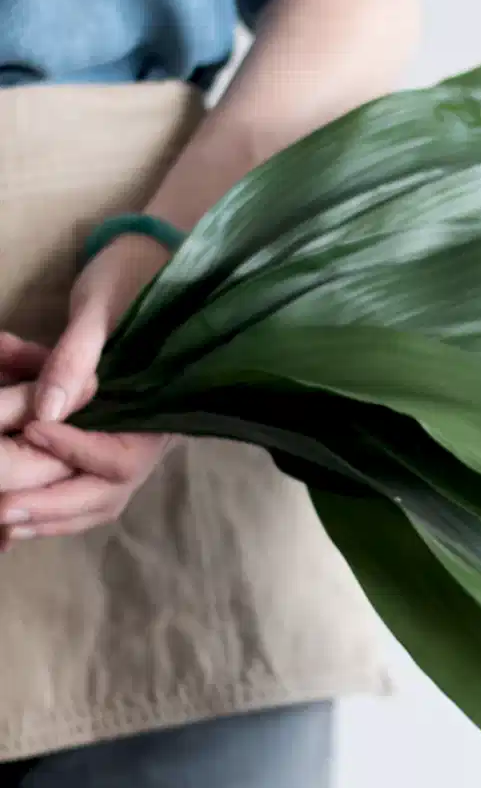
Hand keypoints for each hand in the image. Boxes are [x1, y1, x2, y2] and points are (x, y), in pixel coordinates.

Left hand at [0, 235, 172, 544]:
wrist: (149, 266)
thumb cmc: (131, 282)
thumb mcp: (101, 310)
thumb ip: (75, 359)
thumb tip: (47, 410)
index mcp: (159, 406)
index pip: (121, 454)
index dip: (77, 450)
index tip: (33, 432)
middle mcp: (148, 434)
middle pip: (108, 492)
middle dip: (53, 505)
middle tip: (3, 510)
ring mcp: (128, 442)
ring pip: (96, 500)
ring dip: (49, 515)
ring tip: (4, 522)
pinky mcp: (106, 441)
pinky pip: (85, 489)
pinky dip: (52, 508)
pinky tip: (14, 518)